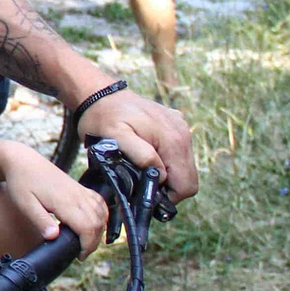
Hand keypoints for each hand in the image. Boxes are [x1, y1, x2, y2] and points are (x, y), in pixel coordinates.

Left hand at [0, 143, 110, 254]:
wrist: (23, 161)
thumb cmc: (21, 182)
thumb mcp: (25, 204)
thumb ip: (40, 221)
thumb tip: (53, 237)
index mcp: (64, 201)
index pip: (87, 227)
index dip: (88, 245)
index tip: (79, 256)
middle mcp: (77, 195)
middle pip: (98, 223)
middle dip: (94, 242)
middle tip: (81, 253)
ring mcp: (80, 190)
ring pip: (101, 213)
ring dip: (99, 230)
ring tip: (86, 242)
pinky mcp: (80, 188)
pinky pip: (99, 202)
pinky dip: (102, 215)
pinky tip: (95, 223)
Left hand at [75, 87, 198, 202]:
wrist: (100, 95)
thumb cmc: (103, 118)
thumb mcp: (116, 137)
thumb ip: (141, 155)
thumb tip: (161, 174)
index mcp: (173, 140)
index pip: (186, 185)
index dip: (168, 195)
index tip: (147, 190)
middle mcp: (183, 133)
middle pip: (188, 179)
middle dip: (168, 187)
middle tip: (142, 180)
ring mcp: (181, 128)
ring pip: (184, 168)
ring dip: (166, 174)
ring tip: (142, 167)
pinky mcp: (176, 125)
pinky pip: (179, 153)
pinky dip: (166, 160)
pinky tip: (146, 154)